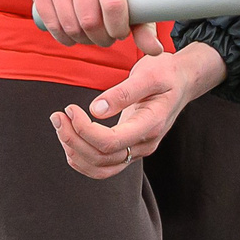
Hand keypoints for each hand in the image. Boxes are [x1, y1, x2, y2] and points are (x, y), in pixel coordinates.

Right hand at [28, 0, 161, 52]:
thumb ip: (144, 21)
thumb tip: (155, 50)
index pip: (113, 4)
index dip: (118, 28)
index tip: (121, 33)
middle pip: (90, 19)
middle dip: (102, 38)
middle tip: (107, 37)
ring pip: (70, 25)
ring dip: (84, 40)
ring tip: (93, 34)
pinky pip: (52, 24)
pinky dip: (65, 37)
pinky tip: (75, 33)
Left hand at [49, 43, 226, 178]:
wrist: (182, 81)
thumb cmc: (166, 72)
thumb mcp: (147, 73)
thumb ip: (123, 92)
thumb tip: (95, 109)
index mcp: (151, 125)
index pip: (111, 143)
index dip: (84, 130)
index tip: (70, 108)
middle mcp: (145, 144)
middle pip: (102, 158)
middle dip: (73, 139)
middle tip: (57, 116)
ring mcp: (138, 150)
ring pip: (100, 168)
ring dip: (74, 151)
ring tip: (59, 126)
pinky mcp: (130, 149)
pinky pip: (103, 167)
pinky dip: (82, 159)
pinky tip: (70, 139)